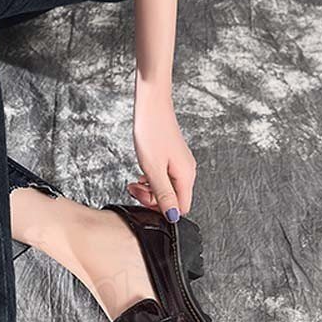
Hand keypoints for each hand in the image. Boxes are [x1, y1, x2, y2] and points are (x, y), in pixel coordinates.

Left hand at [128, 90, 195, 222]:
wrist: (152, 105)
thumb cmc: (152, 132)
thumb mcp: (154, 169)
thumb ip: (163, 195)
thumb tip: (173, 216)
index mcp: (186, 176)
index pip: (181, 208)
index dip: (162, 210)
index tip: (145, 198)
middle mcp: (187, 172)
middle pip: (173, 200)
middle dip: (152, 199)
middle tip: (134, 188)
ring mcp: (180, 165)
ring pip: (167, 189)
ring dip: (149, 190)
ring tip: (134, 181)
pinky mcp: (173, 159)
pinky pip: (164, 178)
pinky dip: (151, 179)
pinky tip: (141, 173)